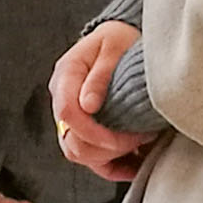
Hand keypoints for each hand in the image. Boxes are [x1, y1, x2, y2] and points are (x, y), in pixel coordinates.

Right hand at [48, 18, 150, 182]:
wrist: (122, 36)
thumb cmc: (120, 37)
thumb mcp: (114, 46)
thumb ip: (101, 74)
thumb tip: (88, 105)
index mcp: (66, 75)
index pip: (68, 114)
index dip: (94, 132)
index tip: (124, 138)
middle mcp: (63, 98)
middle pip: (71, 141)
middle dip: (105, 148)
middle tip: (139, 139)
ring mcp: (72, 115)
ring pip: (78, 153)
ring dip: (108, 158)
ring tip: (139, 147)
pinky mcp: (84, 126)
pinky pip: (91, 158)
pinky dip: (111, 166)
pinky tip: (134, 164)